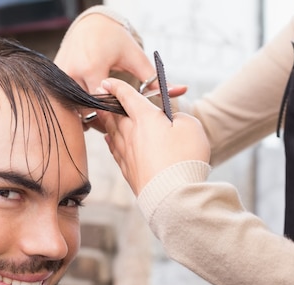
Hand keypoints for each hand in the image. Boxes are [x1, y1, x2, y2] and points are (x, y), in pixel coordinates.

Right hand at [55, 11, 186, 131]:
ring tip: (104, 113)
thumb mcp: (136, 58)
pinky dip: (78, 107)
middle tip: (115, 121)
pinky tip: (91, 106)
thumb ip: (155, 78)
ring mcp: (61, 75)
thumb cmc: (115, 40)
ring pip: (74, 108)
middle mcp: (73, 72)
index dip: (112, 114)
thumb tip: (181, 90)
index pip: (101, 103)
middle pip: (86, 109)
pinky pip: (66, 102)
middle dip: (100, 118)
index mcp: (92, 67)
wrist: (91, 24)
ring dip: (88, 114)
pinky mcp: (55, 78)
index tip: (123, 116)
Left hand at [96, 78, 210, 194]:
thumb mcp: (190, 126)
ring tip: (104, 116)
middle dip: (109, 104)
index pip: (126, 96)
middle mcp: (129, 133)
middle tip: (103, 98)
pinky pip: (114, 150)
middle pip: (114, 114)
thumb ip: (178, 116)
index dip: (116, 86)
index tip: (107, 81)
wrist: (172, 194)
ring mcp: (125, 152)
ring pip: (112, 132)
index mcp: (144, 117)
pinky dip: (111, 141)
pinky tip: (110, 140)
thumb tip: (169, 119)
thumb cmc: (184, 157)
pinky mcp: (126, 170)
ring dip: (108, 122)